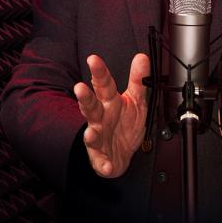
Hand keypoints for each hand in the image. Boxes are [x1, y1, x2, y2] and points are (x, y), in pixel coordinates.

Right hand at [73, 53, 149, 177]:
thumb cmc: (125, 124)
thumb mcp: (136, 100)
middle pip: (91, 106)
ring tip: (90, 132)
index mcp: (109, 102)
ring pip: (91, 134)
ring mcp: (99, 138)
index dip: (99, 71)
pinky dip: (103, 165)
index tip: (93, 59)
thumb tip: (141, 57)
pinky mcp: (101, 158)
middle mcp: (101, 118)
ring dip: (90, 134)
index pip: (104, 84)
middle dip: (85, 98)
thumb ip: (138, 80)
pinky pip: (101, 162)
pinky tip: (106, 165)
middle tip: (80, 88)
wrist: (122, 154)